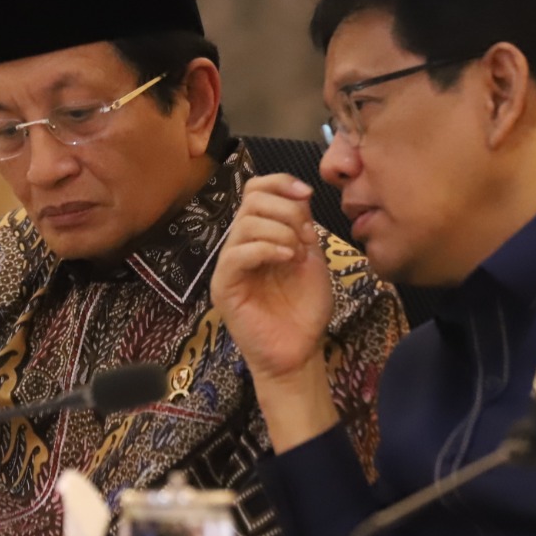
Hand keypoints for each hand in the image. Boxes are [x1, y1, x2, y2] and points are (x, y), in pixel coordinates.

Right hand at [211, 174, 339, 450]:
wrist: (299, 352)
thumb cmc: (305, 310)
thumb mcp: (312, 258)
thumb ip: (302, 226)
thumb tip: (298, 195)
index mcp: (260, 235)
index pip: (256, 190)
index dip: (280, 183)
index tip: (306, 193)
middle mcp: (241, 245)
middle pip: (251, 199)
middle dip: (285, 210)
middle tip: (306, 236)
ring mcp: (230, 265)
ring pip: (245, 223)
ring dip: (280, 231)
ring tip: (297, 254)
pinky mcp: (223, 286)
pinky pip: (236, 254)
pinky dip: (265, 248)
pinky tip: (287, 259)